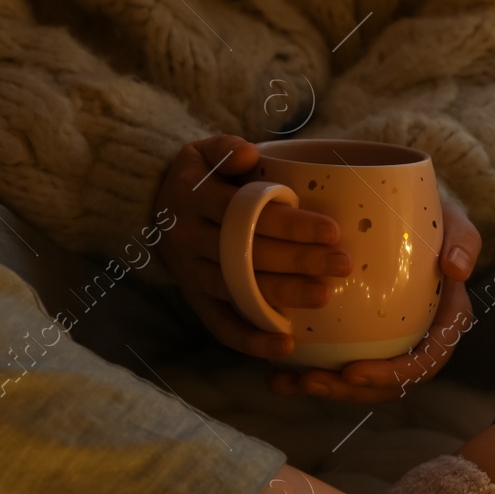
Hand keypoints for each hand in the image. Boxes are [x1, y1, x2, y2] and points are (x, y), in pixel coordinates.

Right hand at [155, 135, 351, 359]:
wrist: (152, 207)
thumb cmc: (199, 177)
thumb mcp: (203, 151)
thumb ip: (225, 148)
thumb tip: (248, 156)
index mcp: (193, 198)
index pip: (245, 213)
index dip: (289, 224)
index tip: (332, 230)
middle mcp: (188, 239)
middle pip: (247, 254)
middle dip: (298, 260)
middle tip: (342, 264)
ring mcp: (190, 274)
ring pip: (238, 290)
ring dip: (283, 296)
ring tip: (324, 296)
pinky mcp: (195, 301)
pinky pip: (221, 326)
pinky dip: (251, 340)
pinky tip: (286, 345)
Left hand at [267, 199, 480, 402]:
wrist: (404, 213)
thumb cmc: (431, 220)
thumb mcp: (452, 222)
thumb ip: (463, 240)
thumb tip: (458, 270)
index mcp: (443, 325)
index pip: (424, 363)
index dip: (391, 376)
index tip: (353, 371)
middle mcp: (416, 342)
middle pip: (386, 385)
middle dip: (348, 392)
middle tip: (310, 380)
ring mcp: (387, 344)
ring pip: (358, 383)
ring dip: (323, 389)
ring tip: (288, 382)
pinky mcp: (360, 339)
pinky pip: (336, 364)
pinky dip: (306, 375)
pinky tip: (277, 376)